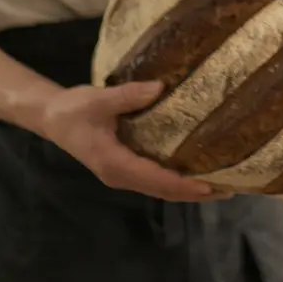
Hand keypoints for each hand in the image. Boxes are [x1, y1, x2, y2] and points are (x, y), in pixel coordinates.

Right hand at [36, 82, 220, 201]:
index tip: (210, 186)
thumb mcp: (99, 99)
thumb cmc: (74, 109)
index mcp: (115, 163)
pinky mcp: (125, 169)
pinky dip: (176, 181)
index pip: (157, 180)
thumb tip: (160, 88)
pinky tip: (195, 173)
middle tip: (230, 188)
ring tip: (220, 184)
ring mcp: (123, 175)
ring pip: (160, 189)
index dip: (184, 184)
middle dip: (195, 193)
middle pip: (164, 191)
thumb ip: (128, 96)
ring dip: (188, 189)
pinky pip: (155, 180)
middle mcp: (121, 176)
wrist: (52, 118)